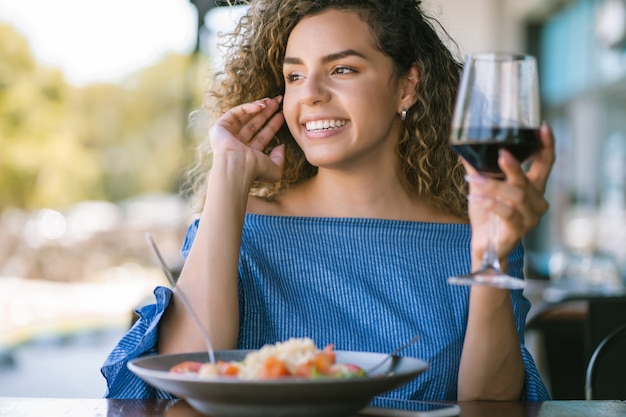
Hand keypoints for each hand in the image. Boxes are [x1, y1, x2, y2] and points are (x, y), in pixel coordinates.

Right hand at [209, 96, 284, 182]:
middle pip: (254, 125)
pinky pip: (235, 113)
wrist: (237, 167)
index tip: (282, 115)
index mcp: (248, 155)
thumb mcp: (275, 170)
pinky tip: (260, 105)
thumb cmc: (255, 171)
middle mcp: (237, 145)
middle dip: (266, 113)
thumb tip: (281, 146)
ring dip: (258, 107)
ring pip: (245, 117)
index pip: (262, 137)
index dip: (272, 125)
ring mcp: (227, 136)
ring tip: (271, 101)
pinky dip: (248, 107)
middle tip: (278, 102)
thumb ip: (280, 159)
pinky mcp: (220, 128)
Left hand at [464, 123, 555, 261]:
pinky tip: (476, 197)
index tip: (543, 127)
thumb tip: (466, 148)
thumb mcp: (483, 188)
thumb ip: (479, 169)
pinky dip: (490, 203)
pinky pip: (506, 213)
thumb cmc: (487, 216)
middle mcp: (536, 201)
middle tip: (502, 153)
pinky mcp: (518, 230)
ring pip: (516, 195)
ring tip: (474, 180)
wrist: (484, 246)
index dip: (546, 145)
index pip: (545, 163)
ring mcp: (530, 217)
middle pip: (527, 179)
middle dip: (514, 166)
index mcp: (532, 187)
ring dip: (493, 186)